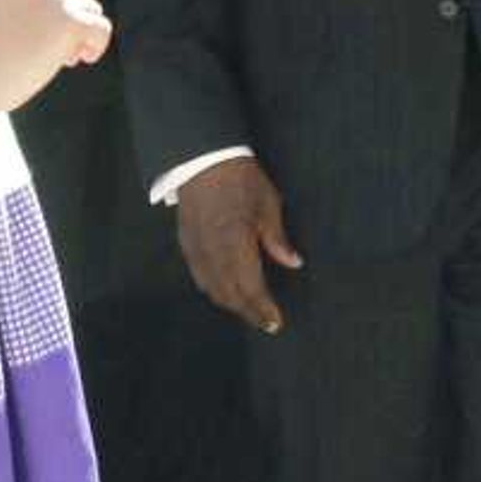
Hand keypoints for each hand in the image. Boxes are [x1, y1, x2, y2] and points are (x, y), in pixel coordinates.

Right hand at [173, 156, 300, 332]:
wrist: (203, 159)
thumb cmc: (241, 179)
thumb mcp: (268, 205)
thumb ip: (277, 239)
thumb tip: (294, 263)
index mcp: (236, 243)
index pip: (250, 288)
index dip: (263, 308)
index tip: (276, 322)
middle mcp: (213, 253)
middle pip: (229, 295)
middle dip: (248, 312)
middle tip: (265, 322)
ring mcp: (196, 250)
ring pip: (212, 289)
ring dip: (230, 304)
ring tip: (248, 310)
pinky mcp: (186, 244)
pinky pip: (199, 276)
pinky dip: (213, 290)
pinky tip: (224, 291)